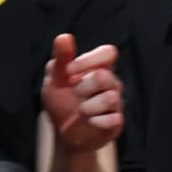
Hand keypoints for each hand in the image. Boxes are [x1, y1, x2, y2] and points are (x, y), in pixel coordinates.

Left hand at [41, 33, 122, 151]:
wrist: (64, 133)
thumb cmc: (61, 101)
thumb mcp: (55, 79)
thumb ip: (61, 58)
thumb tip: (64, 37)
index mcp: (98, 67)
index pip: (108, 52)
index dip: (90, 60)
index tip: (69, 71)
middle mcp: (111, 83)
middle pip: (104, 76)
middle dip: (83, 87)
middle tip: (74, 94)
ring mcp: (116, 103)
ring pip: (110, 98)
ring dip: (87, 107)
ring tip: (81, 111)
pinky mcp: (116, 122)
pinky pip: (113, 119)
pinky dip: (95, 121)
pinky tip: (90, 122)